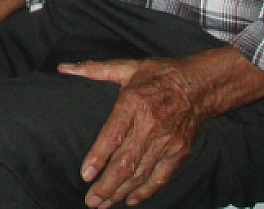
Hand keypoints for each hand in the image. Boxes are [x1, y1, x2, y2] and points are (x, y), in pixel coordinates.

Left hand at [59, 59, 202, 207]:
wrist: (199, 85)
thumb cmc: (158, 75)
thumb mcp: (127, 67)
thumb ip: (94, 70)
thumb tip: (64, 69)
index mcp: (133, 103)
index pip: (112, 135)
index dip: (98, 157)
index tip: (85, 175)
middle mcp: (150, 125)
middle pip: (126, 162)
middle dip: (106, 186)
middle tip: (90, 201)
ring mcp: (167, 141)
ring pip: (141, 174)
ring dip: (121, 192)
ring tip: (103, 204)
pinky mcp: (180, 152)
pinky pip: (161, 177)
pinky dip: (146, 191)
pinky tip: (130, 200)